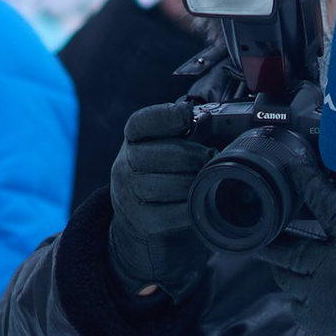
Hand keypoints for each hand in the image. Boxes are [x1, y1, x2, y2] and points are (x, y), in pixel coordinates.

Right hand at [109, 101, 216, 298]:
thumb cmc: (168, 177)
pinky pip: (165, 214)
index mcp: (133, 140)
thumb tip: (211, 113)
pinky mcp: (140, 221)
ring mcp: (128, 194)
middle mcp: (124, 165)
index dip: (164, 116)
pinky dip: (186, 210)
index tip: (187, 115)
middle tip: (209, 158)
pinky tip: (199, 204)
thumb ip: (189, 130)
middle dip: (188, 155)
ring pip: (158, 185)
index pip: (140, 123)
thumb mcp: (172, 148)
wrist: (146, 223)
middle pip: (154, 154)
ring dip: (188, 183)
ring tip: (206, 181)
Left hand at [278, 155, 335, 335]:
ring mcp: (324, 296)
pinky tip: (310, 291)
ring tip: (286, 260)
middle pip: (288, 248)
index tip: (293, 170)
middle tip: (262, 229)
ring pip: (286, 277)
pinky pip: (296, 304)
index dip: (305, 184)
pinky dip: (298, 296)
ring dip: (283, 266)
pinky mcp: (321, 322)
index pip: (324, 204)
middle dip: (271, 238)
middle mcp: (334, 267)